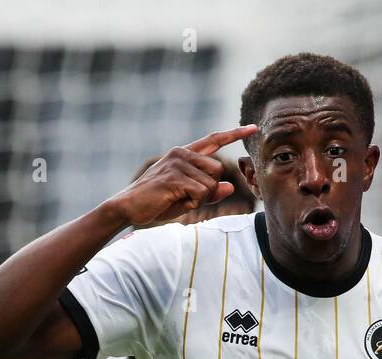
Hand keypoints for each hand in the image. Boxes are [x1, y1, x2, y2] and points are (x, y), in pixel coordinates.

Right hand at [114, 125, 257, 226]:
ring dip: (199, 198)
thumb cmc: (157, 202)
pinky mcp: (174, 176)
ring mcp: (178, 163)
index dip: (235, 134)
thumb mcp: (187, 198)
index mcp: (185, 154)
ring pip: (211, 183)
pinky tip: (174, 200)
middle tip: (187, 196)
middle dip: (209, 189)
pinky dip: (192, 203)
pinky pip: (200, 193)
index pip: (214, 140)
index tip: (253, 128)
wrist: (128, 207)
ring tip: (177, 198)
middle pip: (218, 170)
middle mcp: (182, 153)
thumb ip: (209, 192)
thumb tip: (230, 187)